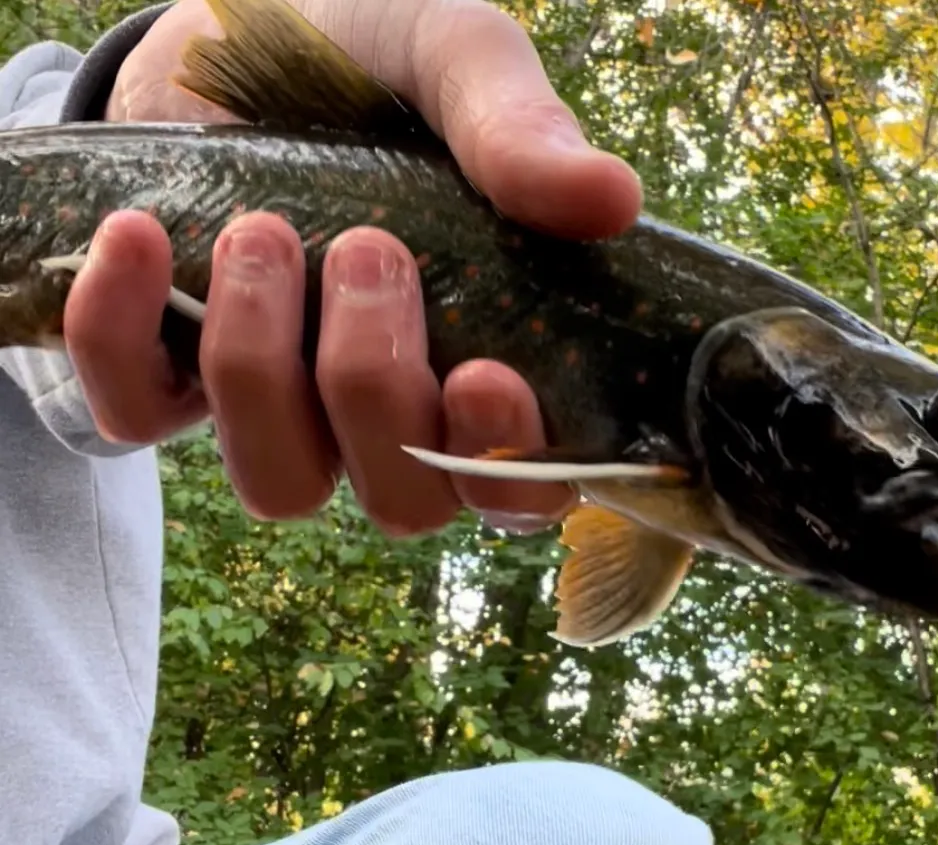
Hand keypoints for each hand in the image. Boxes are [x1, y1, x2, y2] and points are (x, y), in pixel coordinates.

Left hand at [65, 0, 642, 534]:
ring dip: (263, 371)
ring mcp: (284, 413)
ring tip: (263, 237)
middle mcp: (391, 417)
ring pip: (281, 486)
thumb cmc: (372, 67)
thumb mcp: (452, 61)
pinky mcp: (174, 381)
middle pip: (402, 500)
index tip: (485, 373)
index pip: (520, 486)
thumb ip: (519, 130)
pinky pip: (138, 416)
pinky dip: (121, 335)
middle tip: (368, 247)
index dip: (507, 465)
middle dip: (374, 389)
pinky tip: (140, 238)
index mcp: (486, 367)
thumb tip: (611, 198)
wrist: (231, 36)